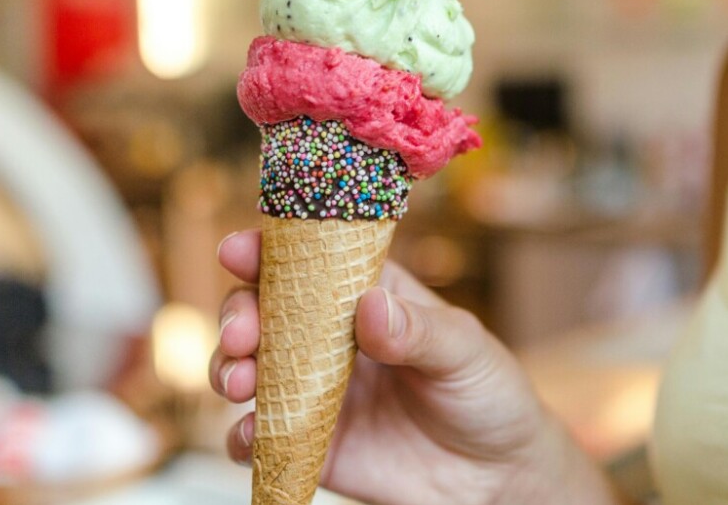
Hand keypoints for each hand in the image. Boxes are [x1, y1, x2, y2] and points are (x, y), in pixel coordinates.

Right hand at [209, 229, 620, 504]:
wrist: (497, 476)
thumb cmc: (488, 395)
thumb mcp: (466, 351)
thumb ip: (418, 330)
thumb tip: (370, 306)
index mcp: (369, 294)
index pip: (312, 261)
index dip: (268, 251)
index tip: (237, 252)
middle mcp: (333, 338)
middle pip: (265, 312)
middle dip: (239, 315)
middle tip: (241, 336)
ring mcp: (317, 391)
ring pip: (251, 369)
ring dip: (230, 369)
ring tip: (241, 383)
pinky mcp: (312, 443)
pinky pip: (261, 437)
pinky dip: (243, 435)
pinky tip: (249, 434)